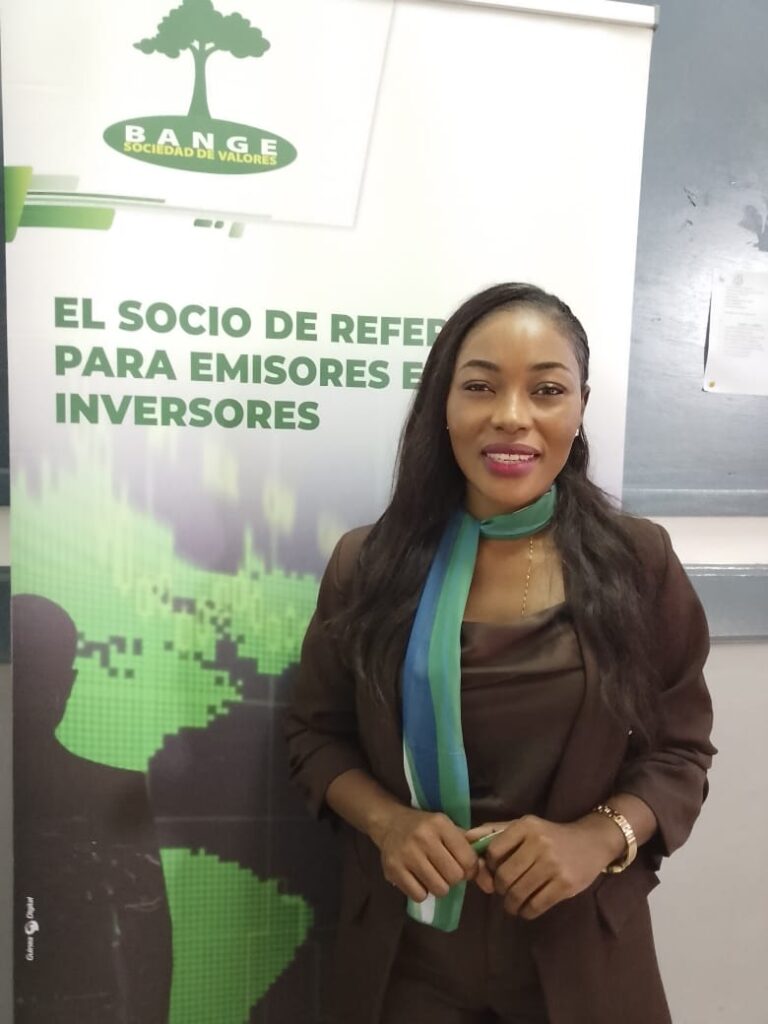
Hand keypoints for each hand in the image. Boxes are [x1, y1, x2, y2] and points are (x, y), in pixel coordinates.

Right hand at [370, 806, 477, 902]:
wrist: (389, 823)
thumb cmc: (425, 828)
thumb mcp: (446, 827)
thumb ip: (467, 847)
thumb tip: (486, 878)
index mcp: (440, 824)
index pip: (468, 859)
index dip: (469, 868)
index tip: (463, 867)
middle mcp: (423, 837)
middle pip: (454, 876)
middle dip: (453, 878)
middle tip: (445, 871)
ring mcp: (407, 854)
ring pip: (439, 889)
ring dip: (438, 886)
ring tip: (432, 875)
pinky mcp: (393, 869)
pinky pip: (419, 895)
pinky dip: (421, 892)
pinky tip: (418, 879)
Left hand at [465, 814, 621, 918]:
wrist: (592, 842)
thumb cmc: (551, 835)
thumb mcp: (525, 826)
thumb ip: (495, 832)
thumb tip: (464, 837)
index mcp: (525, 826)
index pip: (493, 851)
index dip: (490, 866)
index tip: (495, 872)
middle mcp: (539, 843)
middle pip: (504, 876)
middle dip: (499, 889)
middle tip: (503, 892)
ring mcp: (553, 865)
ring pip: (518, 893)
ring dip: (510, 904)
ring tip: (512, 904)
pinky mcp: (565, 885)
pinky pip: (536, 905)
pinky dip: (526, 912)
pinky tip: (526, 909)